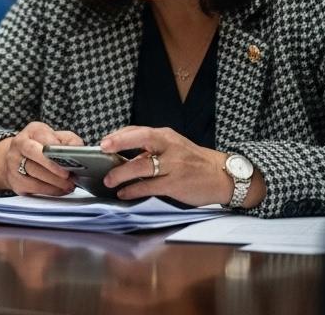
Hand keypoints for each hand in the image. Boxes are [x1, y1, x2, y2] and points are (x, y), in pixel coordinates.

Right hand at [0, 121, 83, 195]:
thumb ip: (69, 141)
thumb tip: (80, 151)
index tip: (67, 157)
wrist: (16, 160)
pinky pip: (33, 187)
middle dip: (52, 165)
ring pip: (33, 172)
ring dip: (54, 181)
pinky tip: (61, 190)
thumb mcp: (55, 137)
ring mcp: (13, 163)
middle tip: (68, 175)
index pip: (42, 136)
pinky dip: (50, 190)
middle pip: (33, 152)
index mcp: (32, 131)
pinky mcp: (15, 181)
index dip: (55, 147)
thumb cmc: (41, 147)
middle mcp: (19, 144)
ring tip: (69, 185)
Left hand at [99, 126, 263, 206]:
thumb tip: (123, 157)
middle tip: (101, 150)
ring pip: (142, 166)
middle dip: (119, 142)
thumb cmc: (194, 162)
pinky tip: (123, 193)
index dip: (119, 135)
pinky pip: (149, 186)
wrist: (223, 176)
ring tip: (108, 180)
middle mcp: (170, 147)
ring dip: (121, 173)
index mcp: (167, 136)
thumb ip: (151, 150)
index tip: (103, 142)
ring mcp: (174, 165)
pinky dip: (133, 190)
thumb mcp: (174, 148)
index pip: (139, 130)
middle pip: (141, 138)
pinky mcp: (176, 183)